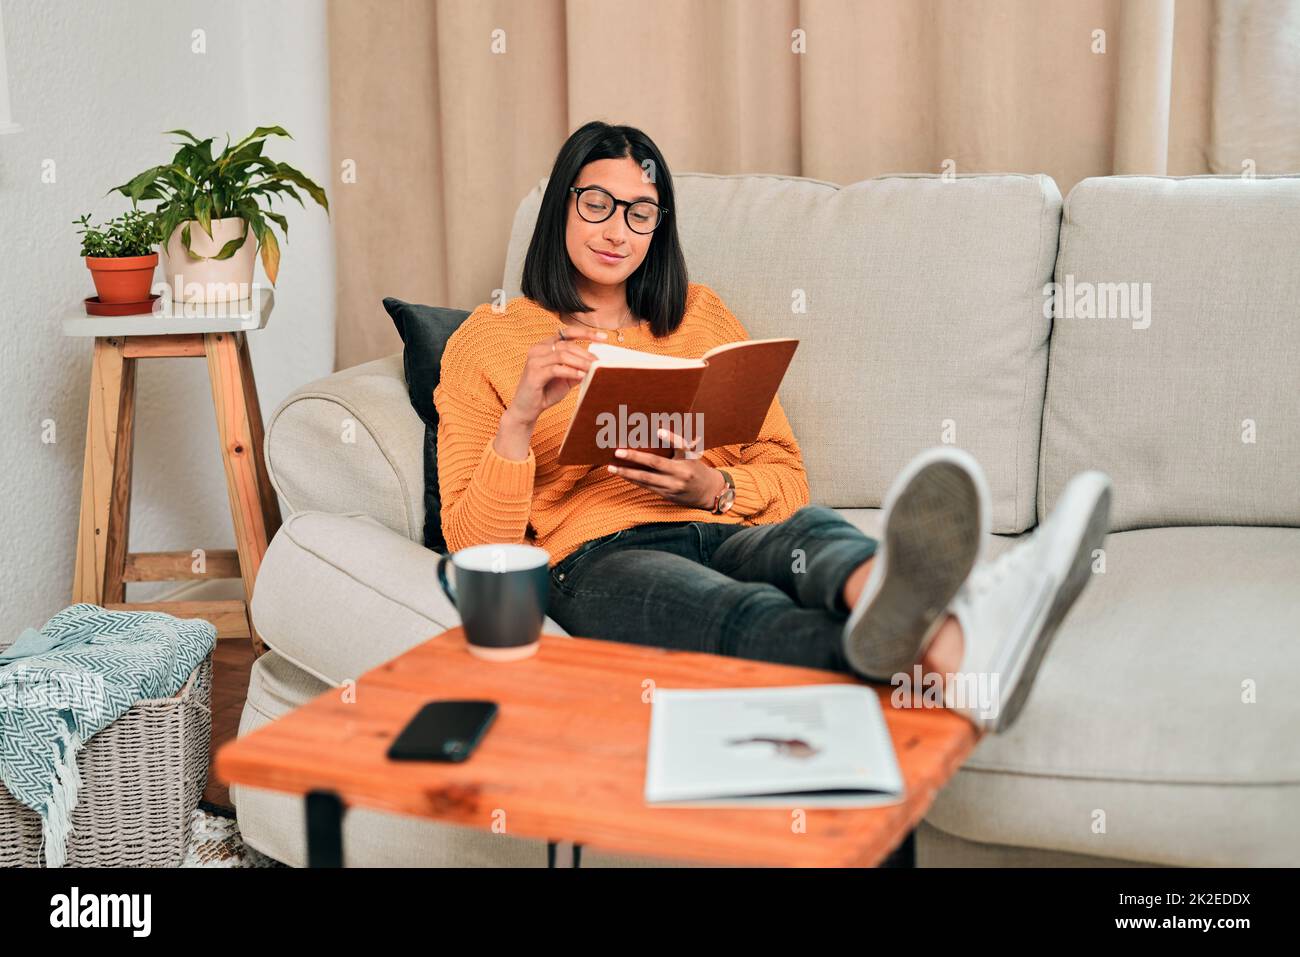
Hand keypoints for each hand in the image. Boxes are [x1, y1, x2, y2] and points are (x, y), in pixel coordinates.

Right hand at [505, 325, 606, 427]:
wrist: (527, 409)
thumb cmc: (545, 392)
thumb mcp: (566, 379)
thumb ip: (578, 369)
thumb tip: (596, 364)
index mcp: (545, 346)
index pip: (567, 333)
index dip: (586, 332)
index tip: (603, 337)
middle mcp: (538, 349)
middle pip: (566, 345)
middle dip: (585, 353)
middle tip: (599, 362)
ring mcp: (534, 360)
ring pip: (562, 354)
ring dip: (580, 362)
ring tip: (592, 369)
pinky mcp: (534, 373)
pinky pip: (556, 369)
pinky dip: (571, 371)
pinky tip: (581, 376)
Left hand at [607, 427, 725, 508]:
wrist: (709, 493)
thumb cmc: (697, 469)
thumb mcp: (692, 456)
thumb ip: (677, 447)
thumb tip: (658, 432)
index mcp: (689, 460)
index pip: (680, 446)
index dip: (670, 437)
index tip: (659, 429)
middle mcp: (681, 473)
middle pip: (655, 464)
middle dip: (635, 458)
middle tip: (618, 452)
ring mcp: (673, 486)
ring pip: (646, 479)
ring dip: (628, 473)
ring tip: (612, 468)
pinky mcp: (668, 495)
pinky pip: (647, 487)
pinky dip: (634, 480)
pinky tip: (623, 475)